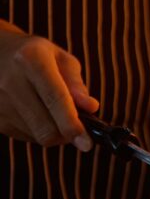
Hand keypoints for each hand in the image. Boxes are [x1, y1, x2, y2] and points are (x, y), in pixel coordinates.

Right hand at [0, 22, 98, 151]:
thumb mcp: (59, 58)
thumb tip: (91, 107)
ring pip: (36, 135)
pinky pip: (23, 136)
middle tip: (77, 127)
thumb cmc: (33, 55)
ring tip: (52, 111)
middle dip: (67, 134)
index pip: (55, 99)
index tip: (86, 143)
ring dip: (53, 131)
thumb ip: (76, 84)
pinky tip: (36, 113)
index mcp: (31, 59)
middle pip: (44, 126)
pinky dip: (37, 131)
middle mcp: (10, 81)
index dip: (72, 124)